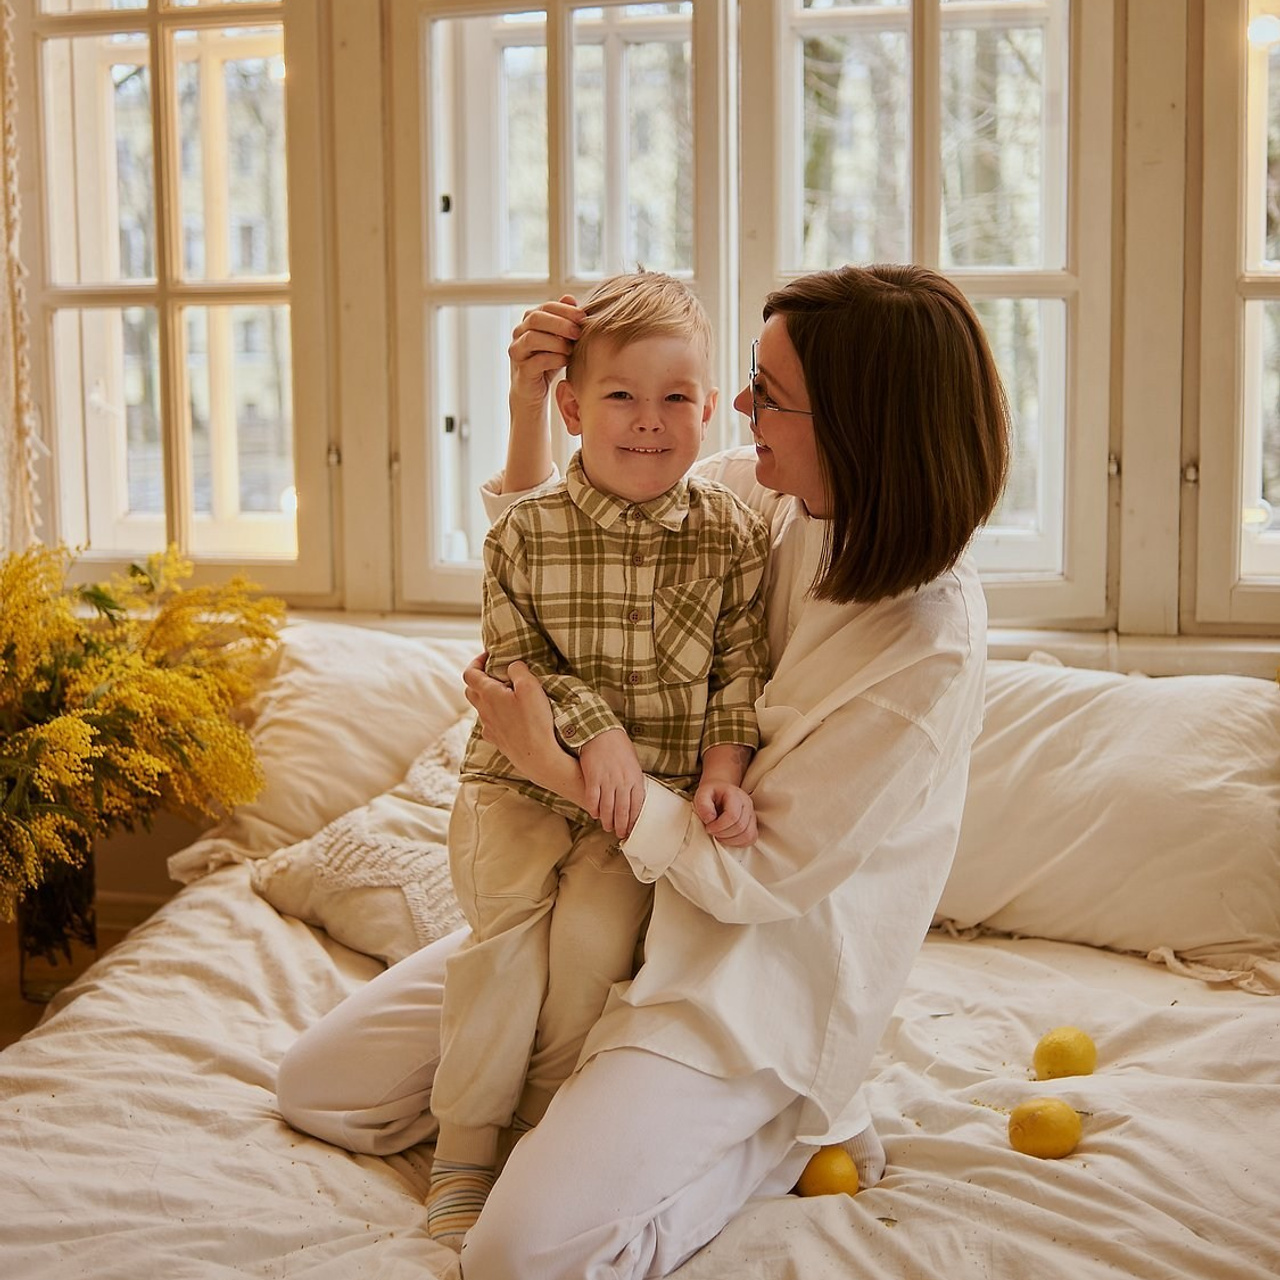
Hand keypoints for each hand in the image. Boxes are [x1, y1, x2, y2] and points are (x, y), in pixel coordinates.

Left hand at [462, 656, 587, 810]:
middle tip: (498, 674)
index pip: (470, 673)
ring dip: (489, 697)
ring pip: (480, 708)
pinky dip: (496, 715)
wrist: (539, 758)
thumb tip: (512, 665)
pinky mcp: (497, 740)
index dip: (476, 661)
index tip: (490, 655)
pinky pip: (490, 723)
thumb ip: (518, 670)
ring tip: (508, 694)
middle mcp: (483, 711)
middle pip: (471, 690)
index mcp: (487, 694)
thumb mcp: (530, 686)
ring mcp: (489, 728)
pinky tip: (511, 716)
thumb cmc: (535, 721)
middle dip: (481, 678)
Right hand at [508, 296, 583, 411]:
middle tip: (578, 332)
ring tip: (571, 349)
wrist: (535, 391)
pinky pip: (536, 361)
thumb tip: (570, 298)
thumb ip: (565, 320)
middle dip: (560, 324)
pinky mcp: (522, 371)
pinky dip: (554, 359)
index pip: (546, 306)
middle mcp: (519, 333)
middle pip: (536, 318)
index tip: (583, 317)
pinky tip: (565, 361)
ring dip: (556, 342)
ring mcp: (517, 352)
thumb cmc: (550, 362)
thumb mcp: (561, 339)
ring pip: (532, 338)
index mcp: (529, 321)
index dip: (565, 310)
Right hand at [579, 728, 645, 837]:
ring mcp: (607, 780)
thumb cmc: (619, 746)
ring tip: (607, 827)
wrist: (601, 732)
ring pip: (607, 808)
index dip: (633, 820)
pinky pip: (592, 799)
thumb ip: (634, 780)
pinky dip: (593, 809)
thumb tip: (634, 797)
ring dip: (607, 820)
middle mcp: (622, 782)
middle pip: (622, 811)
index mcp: (635, 778)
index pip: (637, 805)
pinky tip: (594, 814)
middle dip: (621, 825)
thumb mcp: (633, 763)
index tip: (631, 829)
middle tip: (619, 834)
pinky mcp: (592, 778)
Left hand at [693, 780, 757, 847]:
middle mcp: (747, 804)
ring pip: (747, 835)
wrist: (719, 792)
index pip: (732, 816)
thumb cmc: (710, 795)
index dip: (719, 826)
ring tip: (719, 835)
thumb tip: (710, 819)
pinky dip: (738, 843)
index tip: (708, 827)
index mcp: (735, 795)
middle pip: (740, 827)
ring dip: (730, 840)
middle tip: (712, 831)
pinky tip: (727, 838)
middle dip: (723, 834)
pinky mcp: (753, 825)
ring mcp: (752, 815)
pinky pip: (751, 839)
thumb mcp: (701, 795)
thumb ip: (703, 805)